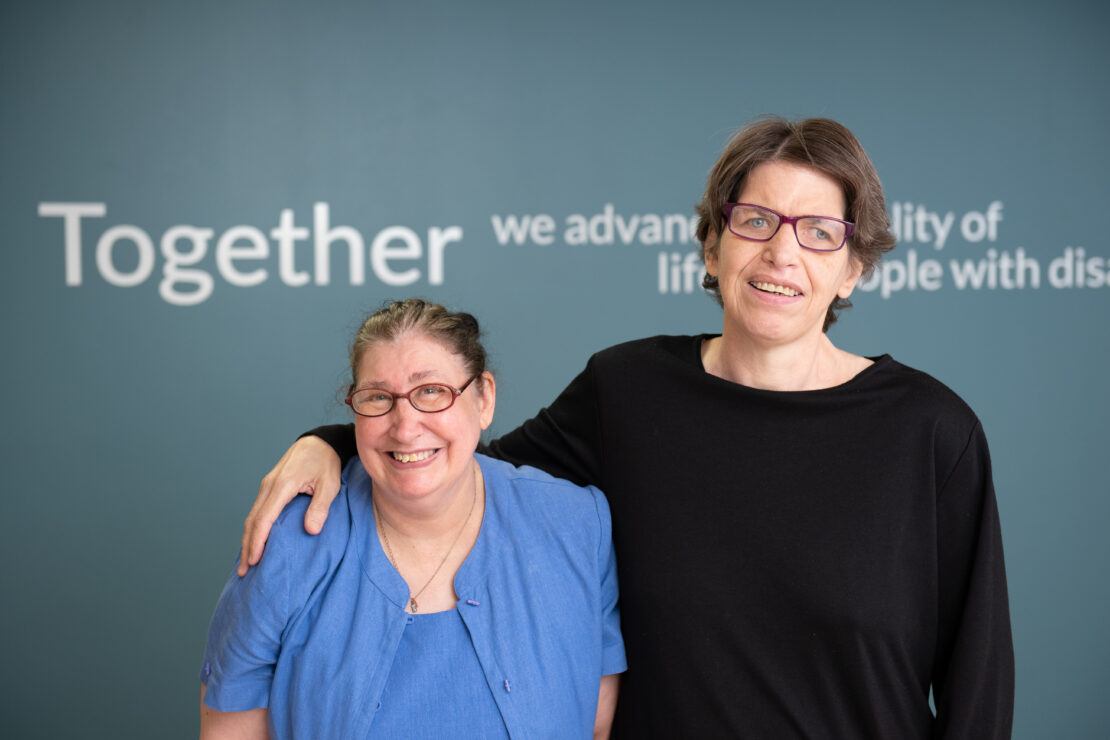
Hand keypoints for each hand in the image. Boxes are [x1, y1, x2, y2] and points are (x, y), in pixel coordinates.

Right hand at [238, 435, 341, 575]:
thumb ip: (320, 507)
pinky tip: (254, 541)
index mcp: (282, 485)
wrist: (319, 441)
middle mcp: (269, 486)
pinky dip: (253, 528)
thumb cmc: (326, 462)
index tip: (254, 560)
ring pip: (252, 516)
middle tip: (245, 571)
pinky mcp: (269, 487)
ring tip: (246, 562)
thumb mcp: (330, 484)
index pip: (264, 518)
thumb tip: (310, 530)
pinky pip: (257, 510)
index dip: (257, 541)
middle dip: (247, 546)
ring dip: (248, 539)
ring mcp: (266, 486)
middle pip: (253, 520)